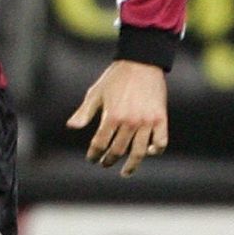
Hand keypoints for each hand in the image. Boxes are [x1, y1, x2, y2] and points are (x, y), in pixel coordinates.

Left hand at [66, 60, 167, 176]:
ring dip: (131, 165)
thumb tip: (71, 127)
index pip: (100, 144)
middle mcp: (130, 122)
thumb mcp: (95, 93)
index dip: (94, 154)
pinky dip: (156, 150)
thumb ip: (84, 112)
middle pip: (118, 150)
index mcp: (111, 116)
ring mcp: (147, 122)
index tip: (91, 159)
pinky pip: (161, 142)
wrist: (141, 63)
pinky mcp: (161, 119)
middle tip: (105, 164)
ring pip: (139, 152)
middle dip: (109, 160)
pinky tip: (149, 152)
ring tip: (125, 171)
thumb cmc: (115, 78)